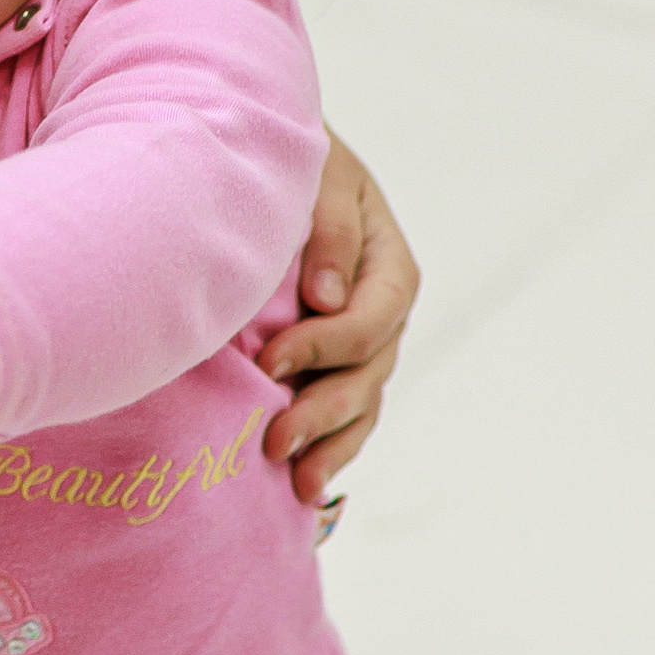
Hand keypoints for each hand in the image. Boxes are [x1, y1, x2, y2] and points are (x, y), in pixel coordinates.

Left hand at [256, 131, 419, 506]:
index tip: (268, 362)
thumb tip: (328, 297)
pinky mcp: (333, 367)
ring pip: (361, 405)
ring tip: (295, 485)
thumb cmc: (292, 169)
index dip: (325, 346)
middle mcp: (383, 313)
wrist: (267, 171)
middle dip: (322, 410)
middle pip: (368, 373)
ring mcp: (362, 347)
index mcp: (388, 266)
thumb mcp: (318, 178)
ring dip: (330, 447)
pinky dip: (326, 448)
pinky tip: (299, 485)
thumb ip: (328, 230)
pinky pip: (343, 416)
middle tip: (273, 441)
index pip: (371, 319)